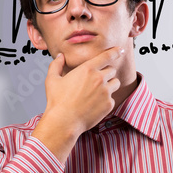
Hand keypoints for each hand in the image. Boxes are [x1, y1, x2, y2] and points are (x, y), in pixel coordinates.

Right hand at [31, 47, 123, 161]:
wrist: (64, 122)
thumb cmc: (57, 101)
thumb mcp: (52, 80)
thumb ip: (57, 65)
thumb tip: (60, 56)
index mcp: (87, 69)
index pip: (107, 56)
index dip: (115, 52)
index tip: (120, 50)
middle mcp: (99, 78)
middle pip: (112, 70)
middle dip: (106, 73)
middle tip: (97, 80)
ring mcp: (106, 92)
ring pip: (115, 83)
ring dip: (109, 85)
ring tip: (97, 92)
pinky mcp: (109, 104)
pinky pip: (112, 98)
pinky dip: (106, 100)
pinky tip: (94, 104)